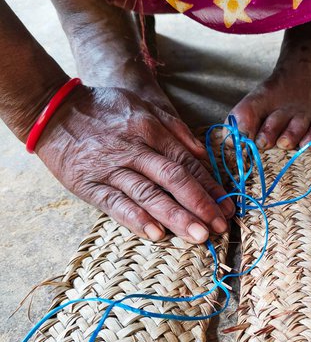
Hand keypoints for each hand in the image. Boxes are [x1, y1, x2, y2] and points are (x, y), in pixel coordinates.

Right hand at [35, 85, 234, 242]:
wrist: (52, 110)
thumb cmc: (103, 110)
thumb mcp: (142, 105)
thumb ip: (174, 128)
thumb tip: (201, 152)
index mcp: (150, 130)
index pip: (186, 162)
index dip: (209, 186)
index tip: (226, 207)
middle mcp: (134, 150)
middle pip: (173, 180)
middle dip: (200, 205)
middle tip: (219, 227)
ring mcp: (111, 169)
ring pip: (149, 194)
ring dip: (176, 217)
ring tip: (198, 236)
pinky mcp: (89, 185)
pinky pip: (115, 204)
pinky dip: (136, 219)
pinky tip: (156, 234)